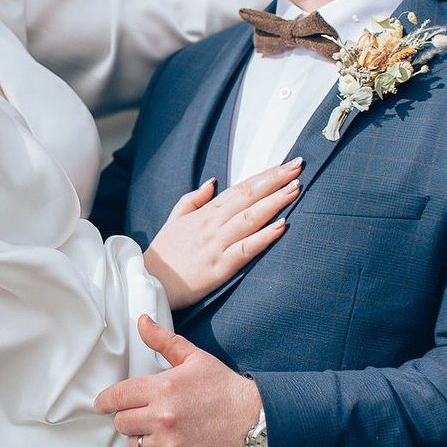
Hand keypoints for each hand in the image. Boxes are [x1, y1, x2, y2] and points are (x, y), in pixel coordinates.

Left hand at [95, 316, 261, 446]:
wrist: (255, 421)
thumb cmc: (224, 387)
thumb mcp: (195, 358)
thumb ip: (164, 340)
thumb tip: (141, 321)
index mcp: (163, 388)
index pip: (117, 396)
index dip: (105, 401)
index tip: (102, 404)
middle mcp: (162, 418)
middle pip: (121, 422)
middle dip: (126, 417)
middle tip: (138, 414)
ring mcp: (169, 445)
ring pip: (132, 444)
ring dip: (137, 437)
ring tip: (153, 430)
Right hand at [143, 159, 300, 309]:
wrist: (148, 281)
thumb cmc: (164, 252)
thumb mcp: (175, 218)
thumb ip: (194, 198)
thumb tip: (213, 182)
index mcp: (206, 212)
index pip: (240, 188)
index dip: (264, 176)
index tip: (285, 165)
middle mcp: (213, 224)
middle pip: (248, 197)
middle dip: (275, 181)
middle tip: (297, 167)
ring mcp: (217, 244)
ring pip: (250, 218)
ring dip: (275, 202)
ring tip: (295, 188)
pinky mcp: (220, 267)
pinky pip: (245, 248)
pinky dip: (264, 236)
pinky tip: (281, 226)